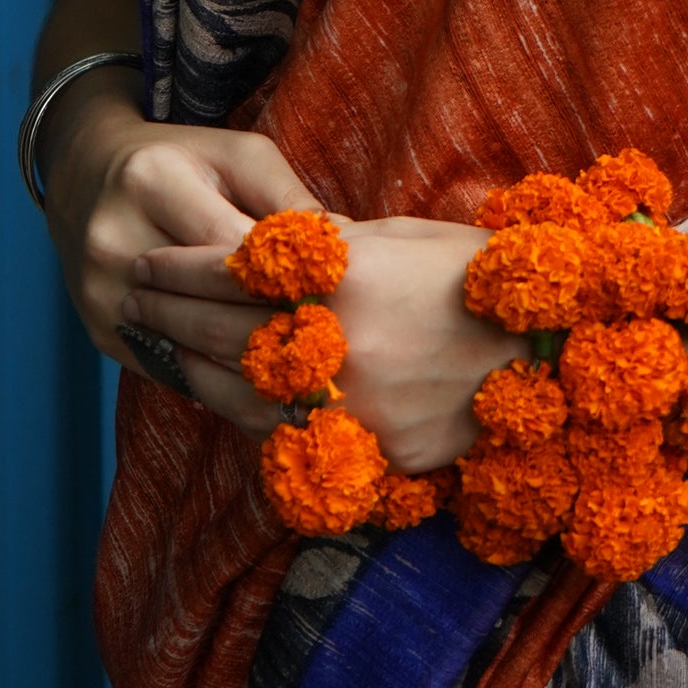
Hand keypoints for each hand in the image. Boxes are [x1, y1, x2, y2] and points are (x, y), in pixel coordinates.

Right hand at [42, 77, 317, 378]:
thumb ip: (287, 197)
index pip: (233, 248)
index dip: (290, 278)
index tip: (341, 301)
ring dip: (252, 369)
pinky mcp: (101, 330)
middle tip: (335, 351)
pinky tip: (263, 389)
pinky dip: (220, 382)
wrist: (91, 178)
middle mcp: (115, 238)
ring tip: (309, 383)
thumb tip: (342, 252)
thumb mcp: (239, 155)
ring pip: (192, 348)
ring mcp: (100, 291)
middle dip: (278, 327)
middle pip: (211, 303)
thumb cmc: (185, 162)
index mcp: (153, 181)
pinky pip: (172, 368)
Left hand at [126, 215, 522, 470]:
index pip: (233, 270)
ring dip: (191, 367)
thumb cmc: (482, 274)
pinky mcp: (371, 451)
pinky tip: (220, 399)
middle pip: (223, 329)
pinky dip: (244, 417)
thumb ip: (335, 246)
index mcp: (345, 275)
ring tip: (159, 347)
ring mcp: (351, 405)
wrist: (554, 349)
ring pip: (241, 392)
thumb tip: (278, 252)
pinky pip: (287, 438)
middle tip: (132, 296)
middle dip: (169, 311)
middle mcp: (338, 343)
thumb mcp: (405, 236)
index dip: (182, 266)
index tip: (150, 260)